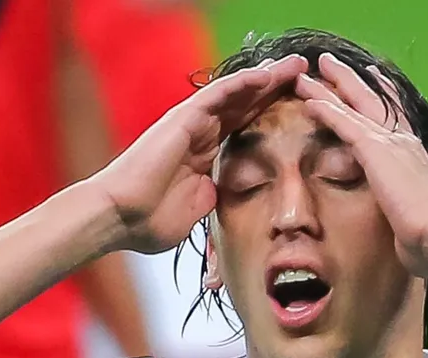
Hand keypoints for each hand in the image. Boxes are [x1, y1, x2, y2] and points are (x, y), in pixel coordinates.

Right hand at [88, 55, 307, 253]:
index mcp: (205, 156)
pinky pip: (218, 94)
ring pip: (236, 93)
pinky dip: (243, 82)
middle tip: (305, 75)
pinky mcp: (184, 118)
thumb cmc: (150, 221)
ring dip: (267, 78)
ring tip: (296, 65)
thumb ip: (213, 196)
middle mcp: (201, 134)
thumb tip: (225, 193)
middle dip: (276, 90)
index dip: (271, 116)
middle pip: (245, 105)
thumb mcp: (196, 210)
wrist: (121, 219)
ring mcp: (192, 124)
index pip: (245, 128)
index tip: (300, 109)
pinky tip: (267, 74)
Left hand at [295, 54, 427, 277]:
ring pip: (353, 106)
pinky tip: (308, 98)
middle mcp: (402, 142)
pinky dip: (325, 108)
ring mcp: (388, 143)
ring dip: (329, 88)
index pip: (394, 118)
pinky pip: (343, 122)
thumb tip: (408, 235)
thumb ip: (407, 215)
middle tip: (330, 64)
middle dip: (349, 81)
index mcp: (413, 156)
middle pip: (372, 101)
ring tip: (308, 72)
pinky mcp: (374, 150)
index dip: (381, 96)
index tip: (372, 77)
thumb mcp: (417, 218)